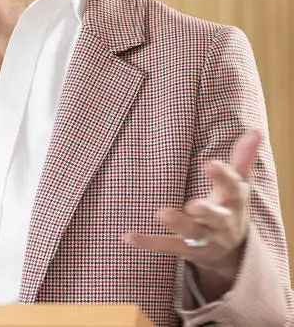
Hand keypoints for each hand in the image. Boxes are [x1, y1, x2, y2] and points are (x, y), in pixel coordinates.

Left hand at [124, 130, 261, 296]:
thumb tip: (256, 130)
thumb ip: (243, 158)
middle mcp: (222, 222)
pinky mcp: (186, 249)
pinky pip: (167, 245)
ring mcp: (204, 238)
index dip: (223, 177)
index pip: (233, 188)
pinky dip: (148, 242)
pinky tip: (127, 236)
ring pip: (192, 233)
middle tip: (193, 204)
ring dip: (178, 224)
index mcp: (234, 202)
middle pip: (216, 217)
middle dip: (206, 211)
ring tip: (162, 213)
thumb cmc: (230, 206)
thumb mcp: (238, 184)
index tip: (210, 163)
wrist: (232, 252)